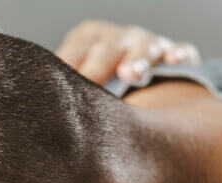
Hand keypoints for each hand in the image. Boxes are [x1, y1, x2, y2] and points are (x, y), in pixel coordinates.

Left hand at [57, 20, 199, 84]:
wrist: (136, 86)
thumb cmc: (98, 88)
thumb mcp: (79, 84)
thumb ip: (64, 90)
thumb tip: (39, 106)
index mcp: (93, 39)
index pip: (81, 42)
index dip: (72, 59)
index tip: (63, 82)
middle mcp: (121, 37)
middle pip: (111, 44)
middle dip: (101, 61)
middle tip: (91, 80)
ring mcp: (150, 44)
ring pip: (146, 46)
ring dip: (138, 59)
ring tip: (131, 75)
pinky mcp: (177, 55)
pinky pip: (182, 51)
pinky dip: (179, 54)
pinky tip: (175, 62)